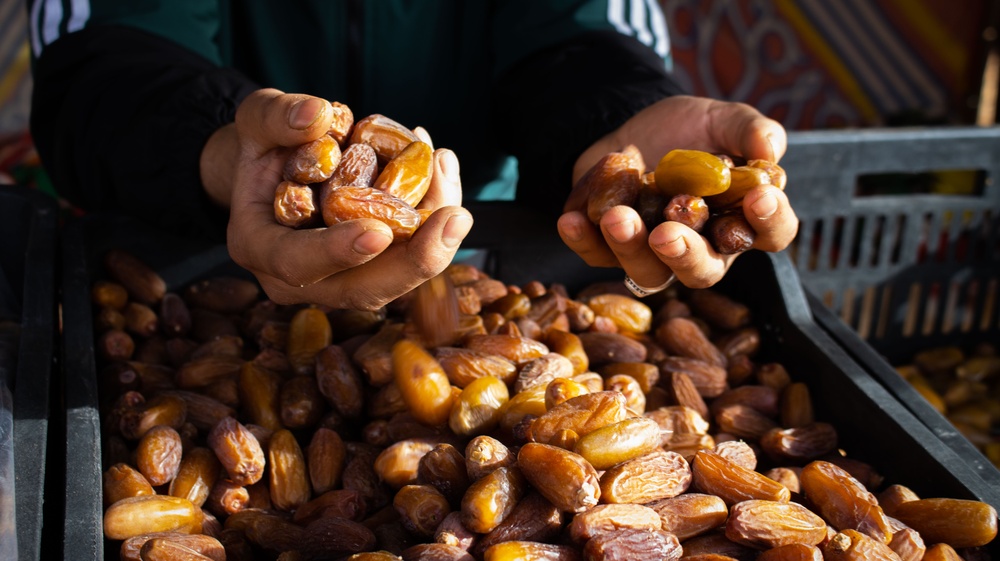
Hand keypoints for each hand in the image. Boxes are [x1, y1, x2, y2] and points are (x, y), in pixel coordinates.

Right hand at [201, 88, 472, 309]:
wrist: (274, 167)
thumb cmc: (264, 146)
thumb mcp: (256, 119)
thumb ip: (276, 116)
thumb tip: (318, 114)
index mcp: (260, 247)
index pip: (295, 262)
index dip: (337, 252)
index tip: (378, 232)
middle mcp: (302, 277)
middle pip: (363, 289)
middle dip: (415, 260)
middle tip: (454, 217)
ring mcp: (342, 277)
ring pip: (397, 275)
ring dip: (435, 233)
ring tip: (446, 170)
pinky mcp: (375, 267)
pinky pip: (410, 254)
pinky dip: (432, 214)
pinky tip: (442, 168)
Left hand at [557, 95, 798, 289]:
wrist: (627, 125)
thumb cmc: (685, 130)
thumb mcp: (717, 118)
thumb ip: (747, 129)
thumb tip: (770, 150)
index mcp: (739, 218)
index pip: (770, 232)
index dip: (770, 220)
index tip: (760, 197)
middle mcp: (701, 246)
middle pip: (704, 270)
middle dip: (686, 255)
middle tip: (668, 233)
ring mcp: (653, 255)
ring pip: (648, 272)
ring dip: (631, 248)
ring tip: (616, 217)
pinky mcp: (610, 250)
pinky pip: (596, 255)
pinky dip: (583, 239)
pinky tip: (571, 220)